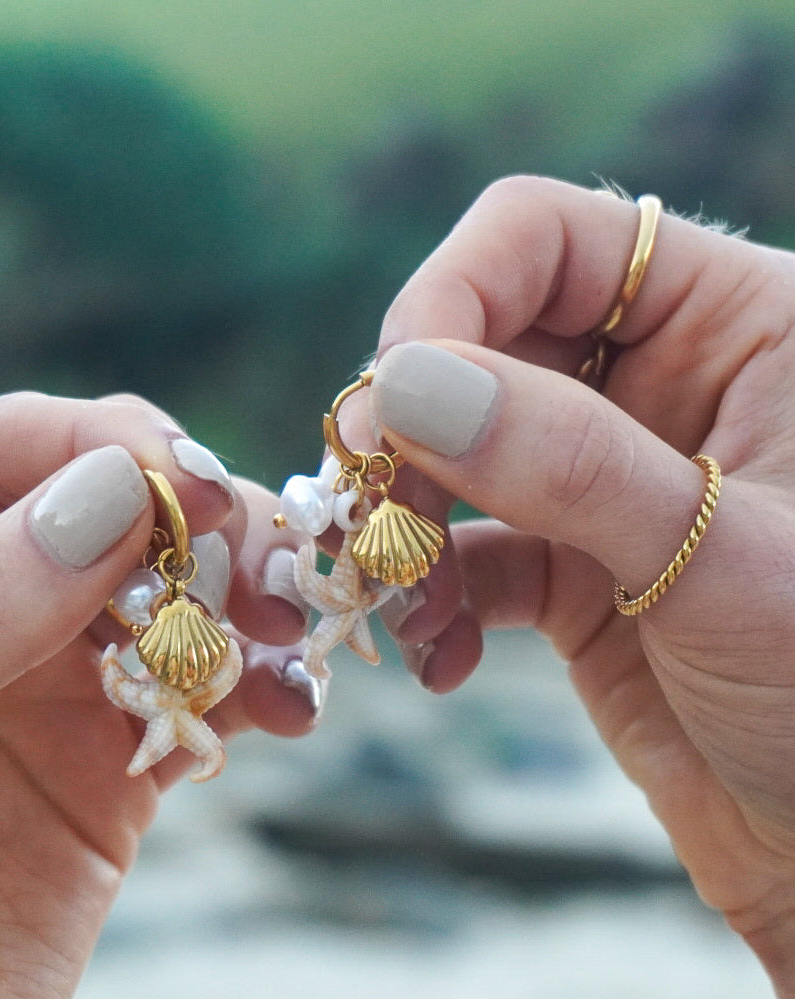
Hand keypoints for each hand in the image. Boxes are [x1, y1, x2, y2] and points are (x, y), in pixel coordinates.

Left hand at [0, 392, 317, 998]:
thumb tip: (113, 489)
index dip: (101, 446)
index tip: (194, 490)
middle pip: (103, 506)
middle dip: (198, 524)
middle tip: (268, 570)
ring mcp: (42, 679)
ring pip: (168, 590)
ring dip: (244, 599)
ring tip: (291, 643)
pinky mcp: (111, 757)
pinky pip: (201, 687)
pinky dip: (257, 681)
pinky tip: (288, 708)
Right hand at [361, 176, 794, 998]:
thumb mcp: (717, 559)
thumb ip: (563, 460)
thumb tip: (403, 384)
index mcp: (738, 324)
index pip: (545, 237)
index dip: (449, 297)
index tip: (390, 402)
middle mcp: (665, 383)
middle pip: (478, 343)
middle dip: (408, 429)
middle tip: (365, 510)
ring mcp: (608, 480)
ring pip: (456, 454)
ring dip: (403, 522)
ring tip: (392, 597)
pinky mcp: (571, 568)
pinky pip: (467, 553)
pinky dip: (435, 598)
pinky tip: (440, 656)